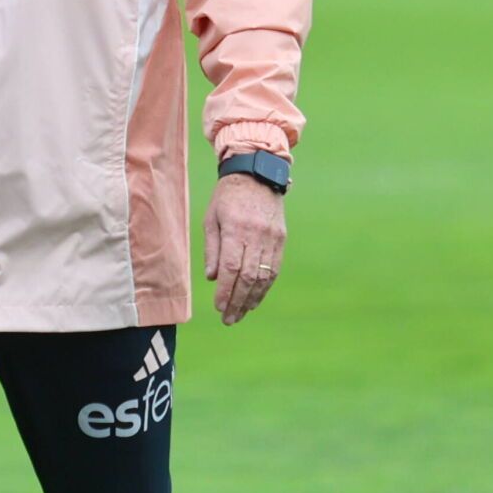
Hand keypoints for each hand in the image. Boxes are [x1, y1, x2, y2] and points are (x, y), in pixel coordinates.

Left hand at [204, 171, 285, 325]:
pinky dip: (265, 287)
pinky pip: (274, 269)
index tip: (219, 307)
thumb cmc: (227, 197)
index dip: (226, 291)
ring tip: (241, 314)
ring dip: (252, 299)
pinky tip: (255, 299)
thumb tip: (213, 279)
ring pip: (264, 276)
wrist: (257, 174)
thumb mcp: (211, 218)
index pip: (231, 268)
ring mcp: (272, 238)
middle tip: (228, 319)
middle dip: (238, 301)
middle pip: (248, 276)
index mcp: (236, 229)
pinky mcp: (281, 239)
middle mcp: (256, 235)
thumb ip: (212, 249)